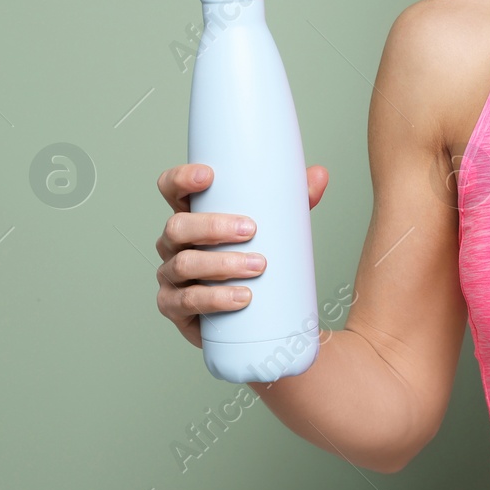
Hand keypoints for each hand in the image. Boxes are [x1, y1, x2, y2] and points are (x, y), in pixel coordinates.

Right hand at [154, 163, 329, 348]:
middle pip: (177, 227)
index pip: (172, 190)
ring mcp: (170, 276)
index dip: (181, 179)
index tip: (208, 176)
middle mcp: (173, 244)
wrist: (246, 315)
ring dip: (221, 264)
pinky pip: (186, 301)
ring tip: (257, 266)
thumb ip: (296, 201)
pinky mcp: (174, 307)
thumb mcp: (274, 227)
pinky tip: (240, 298)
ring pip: (183, 263)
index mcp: (191, 216)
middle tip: (250, 230)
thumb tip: (320, 175)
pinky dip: (215, 298)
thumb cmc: (252, 257)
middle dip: (213, 226)